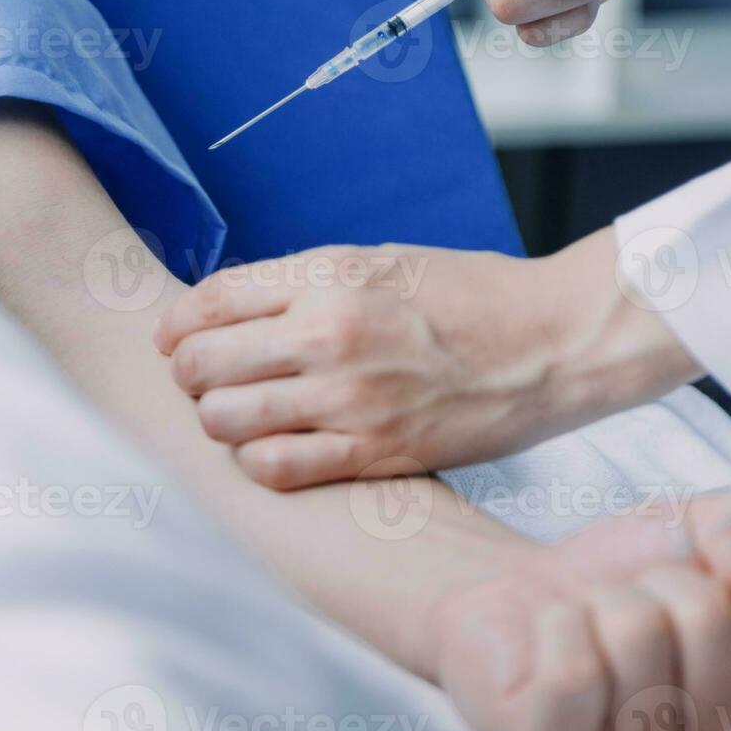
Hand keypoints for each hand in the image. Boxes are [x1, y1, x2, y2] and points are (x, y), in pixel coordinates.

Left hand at [152, 230, 701, 488]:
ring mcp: (350, 399)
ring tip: (242, 412)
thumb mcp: (383, 261)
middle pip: (200, 363)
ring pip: (224, 420)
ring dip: (219, 418)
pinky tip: (273, 448)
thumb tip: (233, 313)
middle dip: (191, 373)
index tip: (176, 338)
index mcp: (330, 276)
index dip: (176, 325)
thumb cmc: (475, 295)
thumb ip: (306, 283)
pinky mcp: (375, 452)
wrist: (554, 342)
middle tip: (209, 377)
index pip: (207, 301)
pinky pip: (274, 469)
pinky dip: (256, 461)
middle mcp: (330, 334)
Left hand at [429, 491, 730, 730]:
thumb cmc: (632, 577)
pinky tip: (558, 645)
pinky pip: (575, 670)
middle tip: (641, 608)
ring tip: (599, 630)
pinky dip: (560, 623)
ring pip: (639, 634)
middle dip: (665, 583)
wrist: (529, 588)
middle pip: (710, 619)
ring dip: (609, 602)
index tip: (711, 594)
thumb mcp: (719, 528)